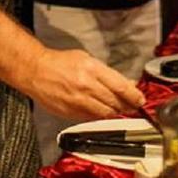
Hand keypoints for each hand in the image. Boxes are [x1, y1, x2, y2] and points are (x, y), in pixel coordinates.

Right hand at [29, 47, 144, 118]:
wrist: (36, 71)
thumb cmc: (61, 62)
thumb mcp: (87, 59)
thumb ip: (108, 73)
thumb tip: (126, 83)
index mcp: (92, 70)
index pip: (120, 86)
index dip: (134, 96)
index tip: (140, 99)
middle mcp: (86, 86)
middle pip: (115, 102)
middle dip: (128, 106)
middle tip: (134, 106)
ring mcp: (78, 101)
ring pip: (105, 114)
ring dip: (116, 113)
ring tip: (122, 110)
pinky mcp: (70, 113)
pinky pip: (92, 118)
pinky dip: (100, 116)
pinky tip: (103, 111)